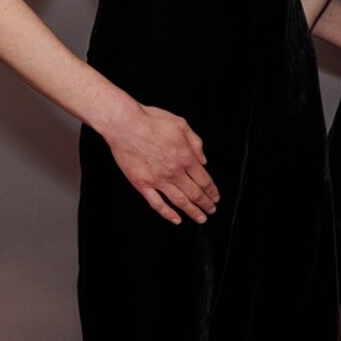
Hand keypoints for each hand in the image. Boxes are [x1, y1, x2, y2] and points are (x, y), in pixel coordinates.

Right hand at [103, 103, 219, 224]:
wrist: (125, 125)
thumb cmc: (152, 121)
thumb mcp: (182, 125)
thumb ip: (196, 143)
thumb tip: (203, 160)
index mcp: (186, 157)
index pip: (204, 180)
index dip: (212, 191)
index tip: (216, 197)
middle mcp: (174, 171)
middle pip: (195, 193)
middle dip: (206, 204)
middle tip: (211, 210)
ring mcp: (157, 180)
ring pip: (179, 201)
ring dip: (192, 212)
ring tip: (200, 218)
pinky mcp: (141, 184)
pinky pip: (156, 204)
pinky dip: (167, 214)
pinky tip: (176, 219)